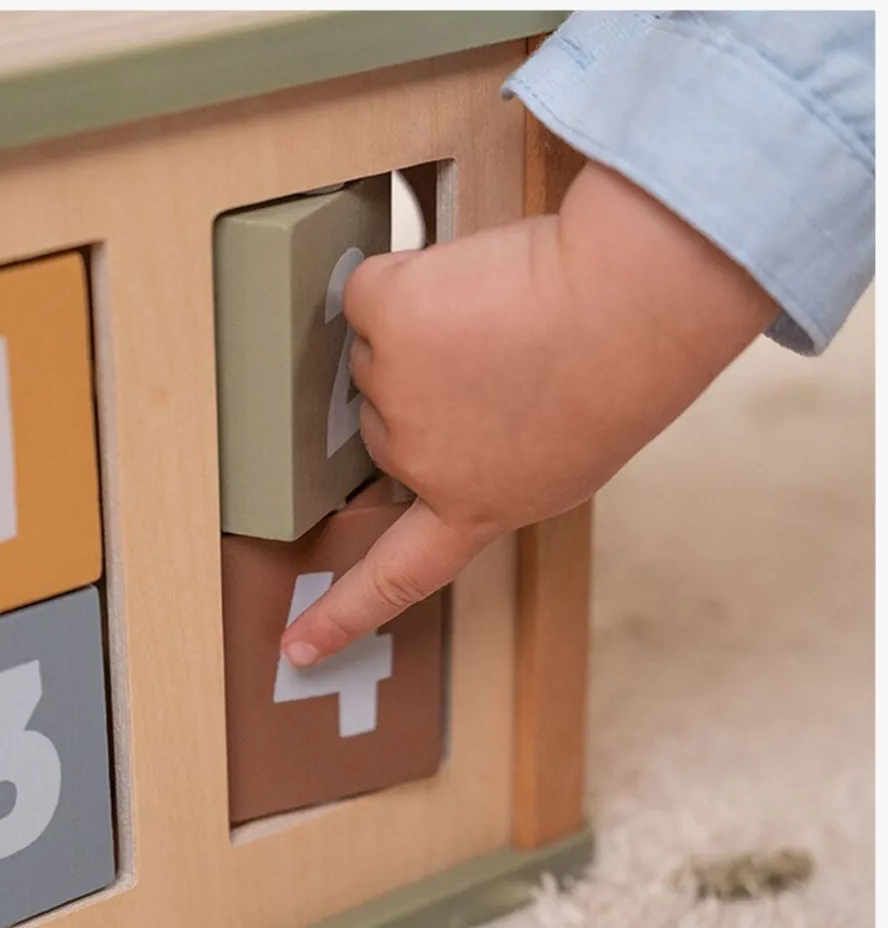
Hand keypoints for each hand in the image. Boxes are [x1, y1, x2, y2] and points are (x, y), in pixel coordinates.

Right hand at [280, 160, 779, 666]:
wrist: (629, 308)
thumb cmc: (619, 377)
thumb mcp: (563, 460)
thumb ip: (490, 468)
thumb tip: (432, 429)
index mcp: (475, 507)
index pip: (395, 577)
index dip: (341, 614)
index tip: (298, 648)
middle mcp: (423, 463)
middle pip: (383, 420)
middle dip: (426, 385)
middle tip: (501, 356)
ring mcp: (395, 391)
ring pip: (377, 350)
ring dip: (423, 326)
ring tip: (500, 318)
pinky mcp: (386, 319)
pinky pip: (369, 292)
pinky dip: (407, 279)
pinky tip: (466, 282)